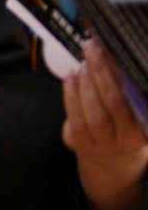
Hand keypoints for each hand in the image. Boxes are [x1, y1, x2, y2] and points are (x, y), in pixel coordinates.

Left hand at [63, 40, 147, 209]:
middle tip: (93, 51)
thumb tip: (109, 51)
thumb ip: (125, 89)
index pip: (133, 99)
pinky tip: (70, 80)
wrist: (110, 158)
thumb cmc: (121, 123)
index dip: (120, 75)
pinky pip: (75, 120)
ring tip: (83, 66)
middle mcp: (126, 139)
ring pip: (95, 114)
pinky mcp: (80, 143)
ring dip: (87, 86)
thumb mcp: (131, 110)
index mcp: (143, 128)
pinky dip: (71, 97)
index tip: (110, 51)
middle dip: (102, 74)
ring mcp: (102, 144)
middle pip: (114, 104)